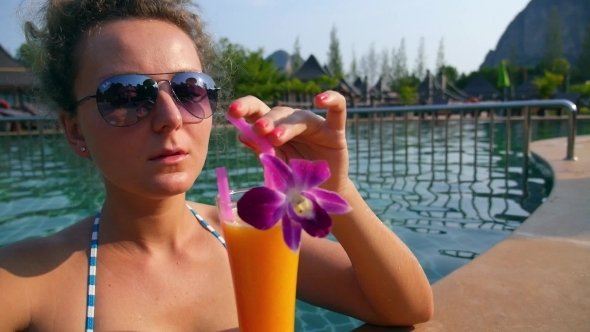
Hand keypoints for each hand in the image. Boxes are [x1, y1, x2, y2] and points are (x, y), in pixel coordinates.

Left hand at [226, 91, 350, 192]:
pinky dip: (331, 100)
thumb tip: (242, 134)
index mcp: (274, 128)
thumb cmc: (295, 180)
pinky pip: (338, 110)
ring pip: (300, 117)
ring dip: (287, 126)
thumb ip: (261, 151)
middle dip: (266, 120)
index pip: (258, 111)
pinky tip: (319, 100)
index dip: (245, 107)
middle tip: (258, 130)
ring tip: (275, 138)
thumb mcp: (275, 166)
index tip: (232, 112)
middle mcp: (293, 122)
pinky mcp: (335, 132)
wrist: (321, 196)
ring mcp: (315, 125)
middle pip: (278, 112)